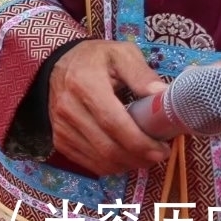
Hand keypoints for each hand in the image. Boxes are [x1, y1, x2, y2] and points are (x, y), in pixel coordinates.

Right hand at [47, 40, 169, 175]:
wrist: (58, 64)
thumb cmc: (95, 59)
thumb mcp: (121, 54)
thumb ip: (142, 73)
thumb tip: (162, 96)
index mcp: (84, 84)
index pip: (114, 123)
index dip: (141, 142)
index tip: (163, 148)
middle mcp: (68, 108)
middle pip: (108, 148)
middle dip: (139, 158)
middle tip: (159, 154)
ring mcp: (61, 126)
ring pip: (100, 161)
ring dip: (128, 164)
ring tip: (145, 155)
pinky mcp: (59, 139)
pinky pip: (89, 164)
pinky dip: (112, 167)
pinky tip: (125, 157)